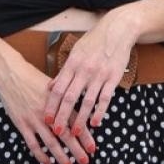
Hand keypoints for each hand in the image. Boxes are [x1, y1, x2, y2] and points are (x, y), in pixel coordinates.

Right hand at [0, 54, 93, 163]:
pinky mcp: (21, 124)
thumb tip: (78, 111)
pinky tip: (47, 163)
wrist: (10, 74)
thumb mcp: (52, 85)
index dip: (85, 136)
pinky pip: (32, 143)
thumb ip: (64, 99)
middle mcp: (48, 112)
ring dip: (60, 156)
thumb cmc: (32, 78)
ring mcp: (34, 119)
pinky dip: (40, 155)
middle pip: (65, 134)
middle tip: (85, 161)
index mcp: (58, 102)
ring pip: (50, 142)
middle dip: (76, 149)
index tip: (93, 148)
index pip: (76, 122)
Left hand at [43, 11, 136, 135]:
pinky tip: (95, 123)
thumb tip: (50, 86)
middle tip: (57, 131)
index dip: (51, 105)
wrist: (117, 30)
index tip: (46, 119)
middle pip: (70, 97)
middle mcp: (84, 70)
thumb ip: (64, 71)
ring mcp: (99, 75)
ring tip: (75, 132)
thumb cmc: (94, 41)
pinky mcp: (113, 78)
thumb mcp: (75, 52)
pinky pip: (105, 98)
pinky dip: (99, 112)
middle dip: (62, 116)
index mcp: (72, 63)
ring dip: (80, 119)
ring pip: (87, 101)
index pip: (58, 88)